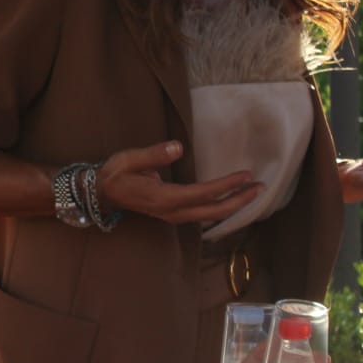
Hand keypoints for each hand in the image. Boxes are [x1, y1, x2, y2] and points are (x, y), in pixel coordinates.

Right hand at [95, 141, 262, 225]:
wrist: (101, 194)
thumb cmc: (115, 174)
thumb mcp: (129, 159)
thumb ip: (154, 155)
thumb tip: (177, 147)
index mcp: (164, 198)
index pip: (203, 194)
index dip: (226, 186)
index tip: (245, 175)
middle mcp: (172, 211)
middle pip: (213, 212)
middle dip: (239, 201)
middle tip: (260, 187)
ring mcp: (173, 215)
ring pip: (210, 216)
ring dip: (232, 206)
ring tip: (252, 193)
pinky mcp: (173, 213)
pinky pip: (203, 215)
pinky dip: (221, 209)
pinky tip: (231, 201)